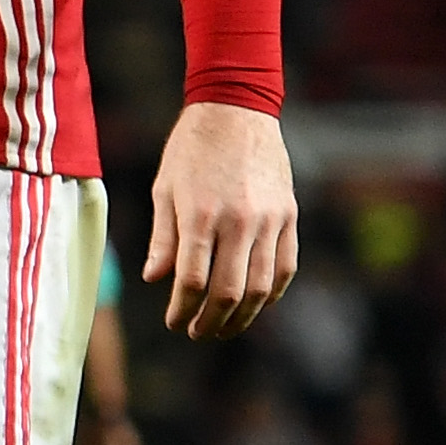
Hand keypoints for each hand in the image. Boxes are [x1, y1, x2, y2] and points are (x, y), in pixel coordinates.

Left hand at [146, 99, 300, 339]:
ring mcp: (270, 220)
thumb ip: (163, 238)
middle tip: (197, 333)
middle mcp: (239, 221)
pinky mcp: (290, 216)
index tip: (174, 323)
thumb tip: (155, 280)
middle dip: (212, 321)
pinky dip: (272, 292)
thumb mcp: (164, 189)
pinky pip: (286, 266)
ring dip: (244, 316)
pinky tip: (256, 304)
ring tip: (225, 328)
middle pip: (230, 292)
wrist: (236, 111)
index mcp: (201, 215)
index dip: (182, 310)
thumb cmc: (190, 150)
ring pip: (262, 286)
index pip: (192, 280)